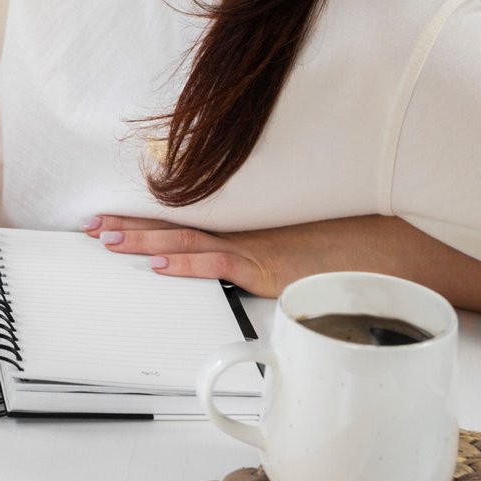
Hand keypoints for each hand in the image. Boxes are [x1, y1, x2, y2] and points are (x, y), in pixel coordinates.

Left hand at [85, 213, 429, 296]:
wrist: (392, 244)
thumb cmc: (351, 244)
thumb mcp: (296, 241)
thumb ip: (263, 246)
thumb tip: (234, 255)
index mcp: (245, 222)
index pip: (183, 216)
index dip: (143, 216)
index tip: (108, 214)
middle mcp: (244, 228)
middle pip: (175, 222)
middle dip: (128, 225)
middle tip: (89, 225)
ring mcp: (255, 245)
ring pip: (188, 238)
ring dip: (143, 240)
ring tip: (106, 238)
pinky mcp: (270, 265)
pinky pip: (222, 262)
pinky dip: (189, 261)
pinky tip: (160, 262)